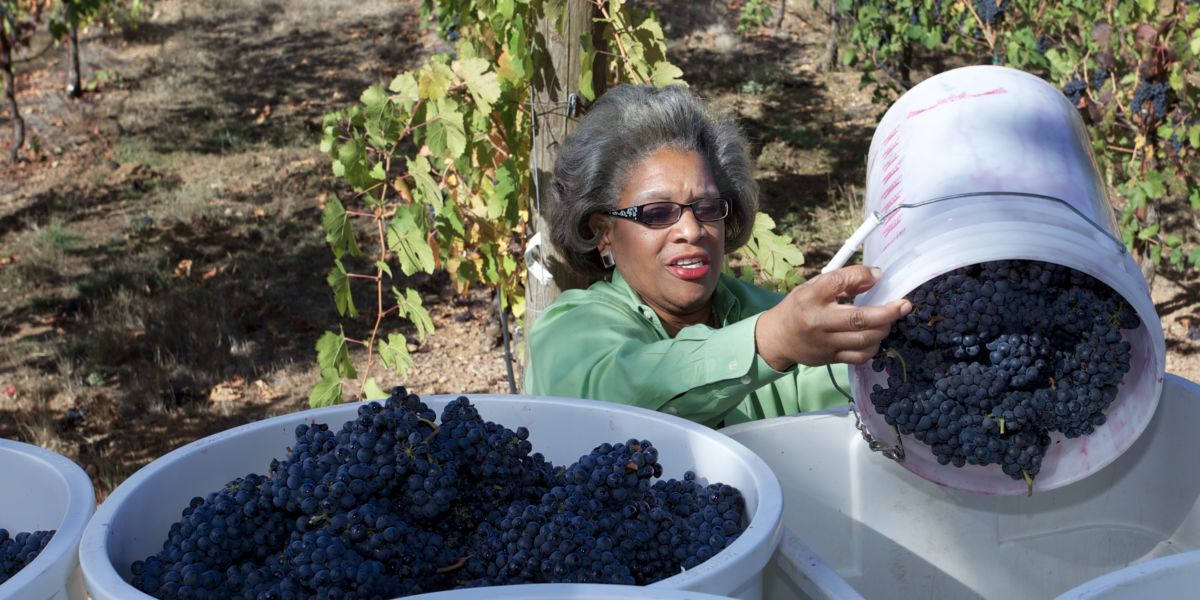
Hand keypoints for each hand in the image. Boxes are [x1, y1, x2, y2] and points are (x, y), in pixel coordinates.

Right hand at [755, 265, 911, 370]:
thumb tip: (876, 277)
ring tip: (888, 320)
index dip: (863, 275)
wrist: (777, 338)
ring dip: (883, 329)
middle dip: (887, 312)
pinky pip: (859, 356)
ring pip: (863, 339)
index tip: (879, 275)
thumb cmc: (798, 308)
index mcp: (810, 296)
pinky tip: (875, 337)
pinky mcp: (830, 358)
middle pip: (858, 318)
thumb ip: (841, 281)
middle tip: (904, 306)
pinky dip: (873, 346)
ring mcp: (824, 343)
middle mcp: (817, 320)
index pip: (838, 281)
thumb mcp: (813, 287)